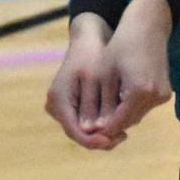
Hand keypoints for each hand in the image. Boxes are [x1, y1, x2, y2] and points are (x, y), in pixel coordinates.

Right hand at [45, 13, 123, 149]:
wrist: (87, 39)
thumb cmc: (91, 55)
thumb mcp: (93, 80)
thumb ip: (92, 106)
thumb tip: (92, 132)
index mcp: (57, 99)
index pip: (75, 131)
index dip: (95, 140)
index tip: (116, 138)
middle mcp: (55, 106)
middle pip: (78, 133)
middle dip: (100, 138)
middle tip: (124, 135)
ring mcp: (61, 107)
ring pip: (82, 130)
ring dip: (101, 133)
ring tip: (123, 130)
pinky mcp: (71, 106)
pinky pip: (85, 122)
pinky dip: (100, 124)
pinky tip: (117, 121)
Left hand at [98, 0, 172, 138]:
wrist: (149, 25)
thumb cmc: (122, 43)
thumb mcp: (107, 71)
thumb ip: (104, 101)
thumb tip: (96, 128)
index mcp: (139, 91)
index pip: (119, 120)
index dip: (103, 127)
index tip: (88, 128)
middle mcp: (155, 96)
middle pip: (130, 120)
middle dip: (112, 122)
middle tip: (94, 122)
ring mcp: (163, 95)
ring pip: (138, 114)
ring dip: (122, 114)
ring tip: (103, 110)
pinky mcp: (166, 92)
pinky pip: (145, 106)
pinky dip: (132, 106)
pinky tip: (119, 99)